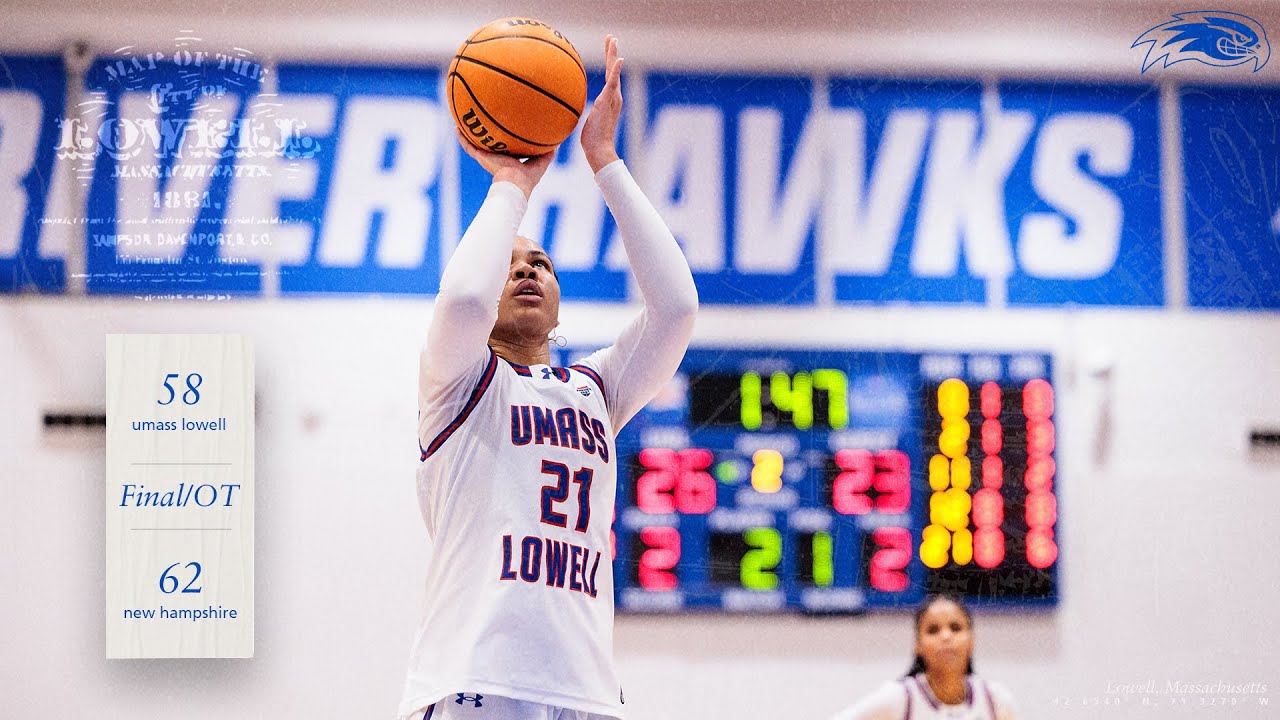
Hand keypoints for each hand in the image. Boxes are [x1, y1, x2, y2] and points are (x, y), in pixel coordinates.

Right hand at [455, 127, 554, 199]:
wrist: (515, 184)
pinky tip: (457, 126)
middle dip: (484, 134)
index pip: (504, 147)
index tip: (502, 129)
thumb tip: (559, 141)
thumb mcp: (541, 161)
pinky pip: (468, 145)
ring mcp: (486, 157)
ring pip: (474, 144)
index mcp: (508, 159)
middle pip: (487, 144)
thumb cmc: (528, 177)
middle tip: (480, 121)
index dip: (503, 139)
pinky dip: (462, 137)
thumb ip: (549, 152)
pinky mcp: (481, 157)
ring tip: (462, 121)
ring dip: (468, 133)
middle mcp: (495, 158)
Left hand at [580, 34, 622, 173]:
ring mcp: (613, 98)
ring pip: (614, 72)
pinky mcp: (609, 101)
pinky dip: (616, 70)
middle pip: (613, 70)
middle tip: (611, 37)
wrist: (599, 149)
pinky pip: (613, 83)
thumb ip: (583, 111)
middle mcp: (614, 96)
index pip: (609, 77)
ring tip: (613, 40)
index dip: (609, 62)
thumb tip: (570, 109)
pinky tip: (619, 59)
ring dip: (613, 55)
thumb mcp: (586, 120)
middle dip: (612, 52)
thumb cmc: (592, 140)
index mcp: (609, 100)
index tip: (608, 48)